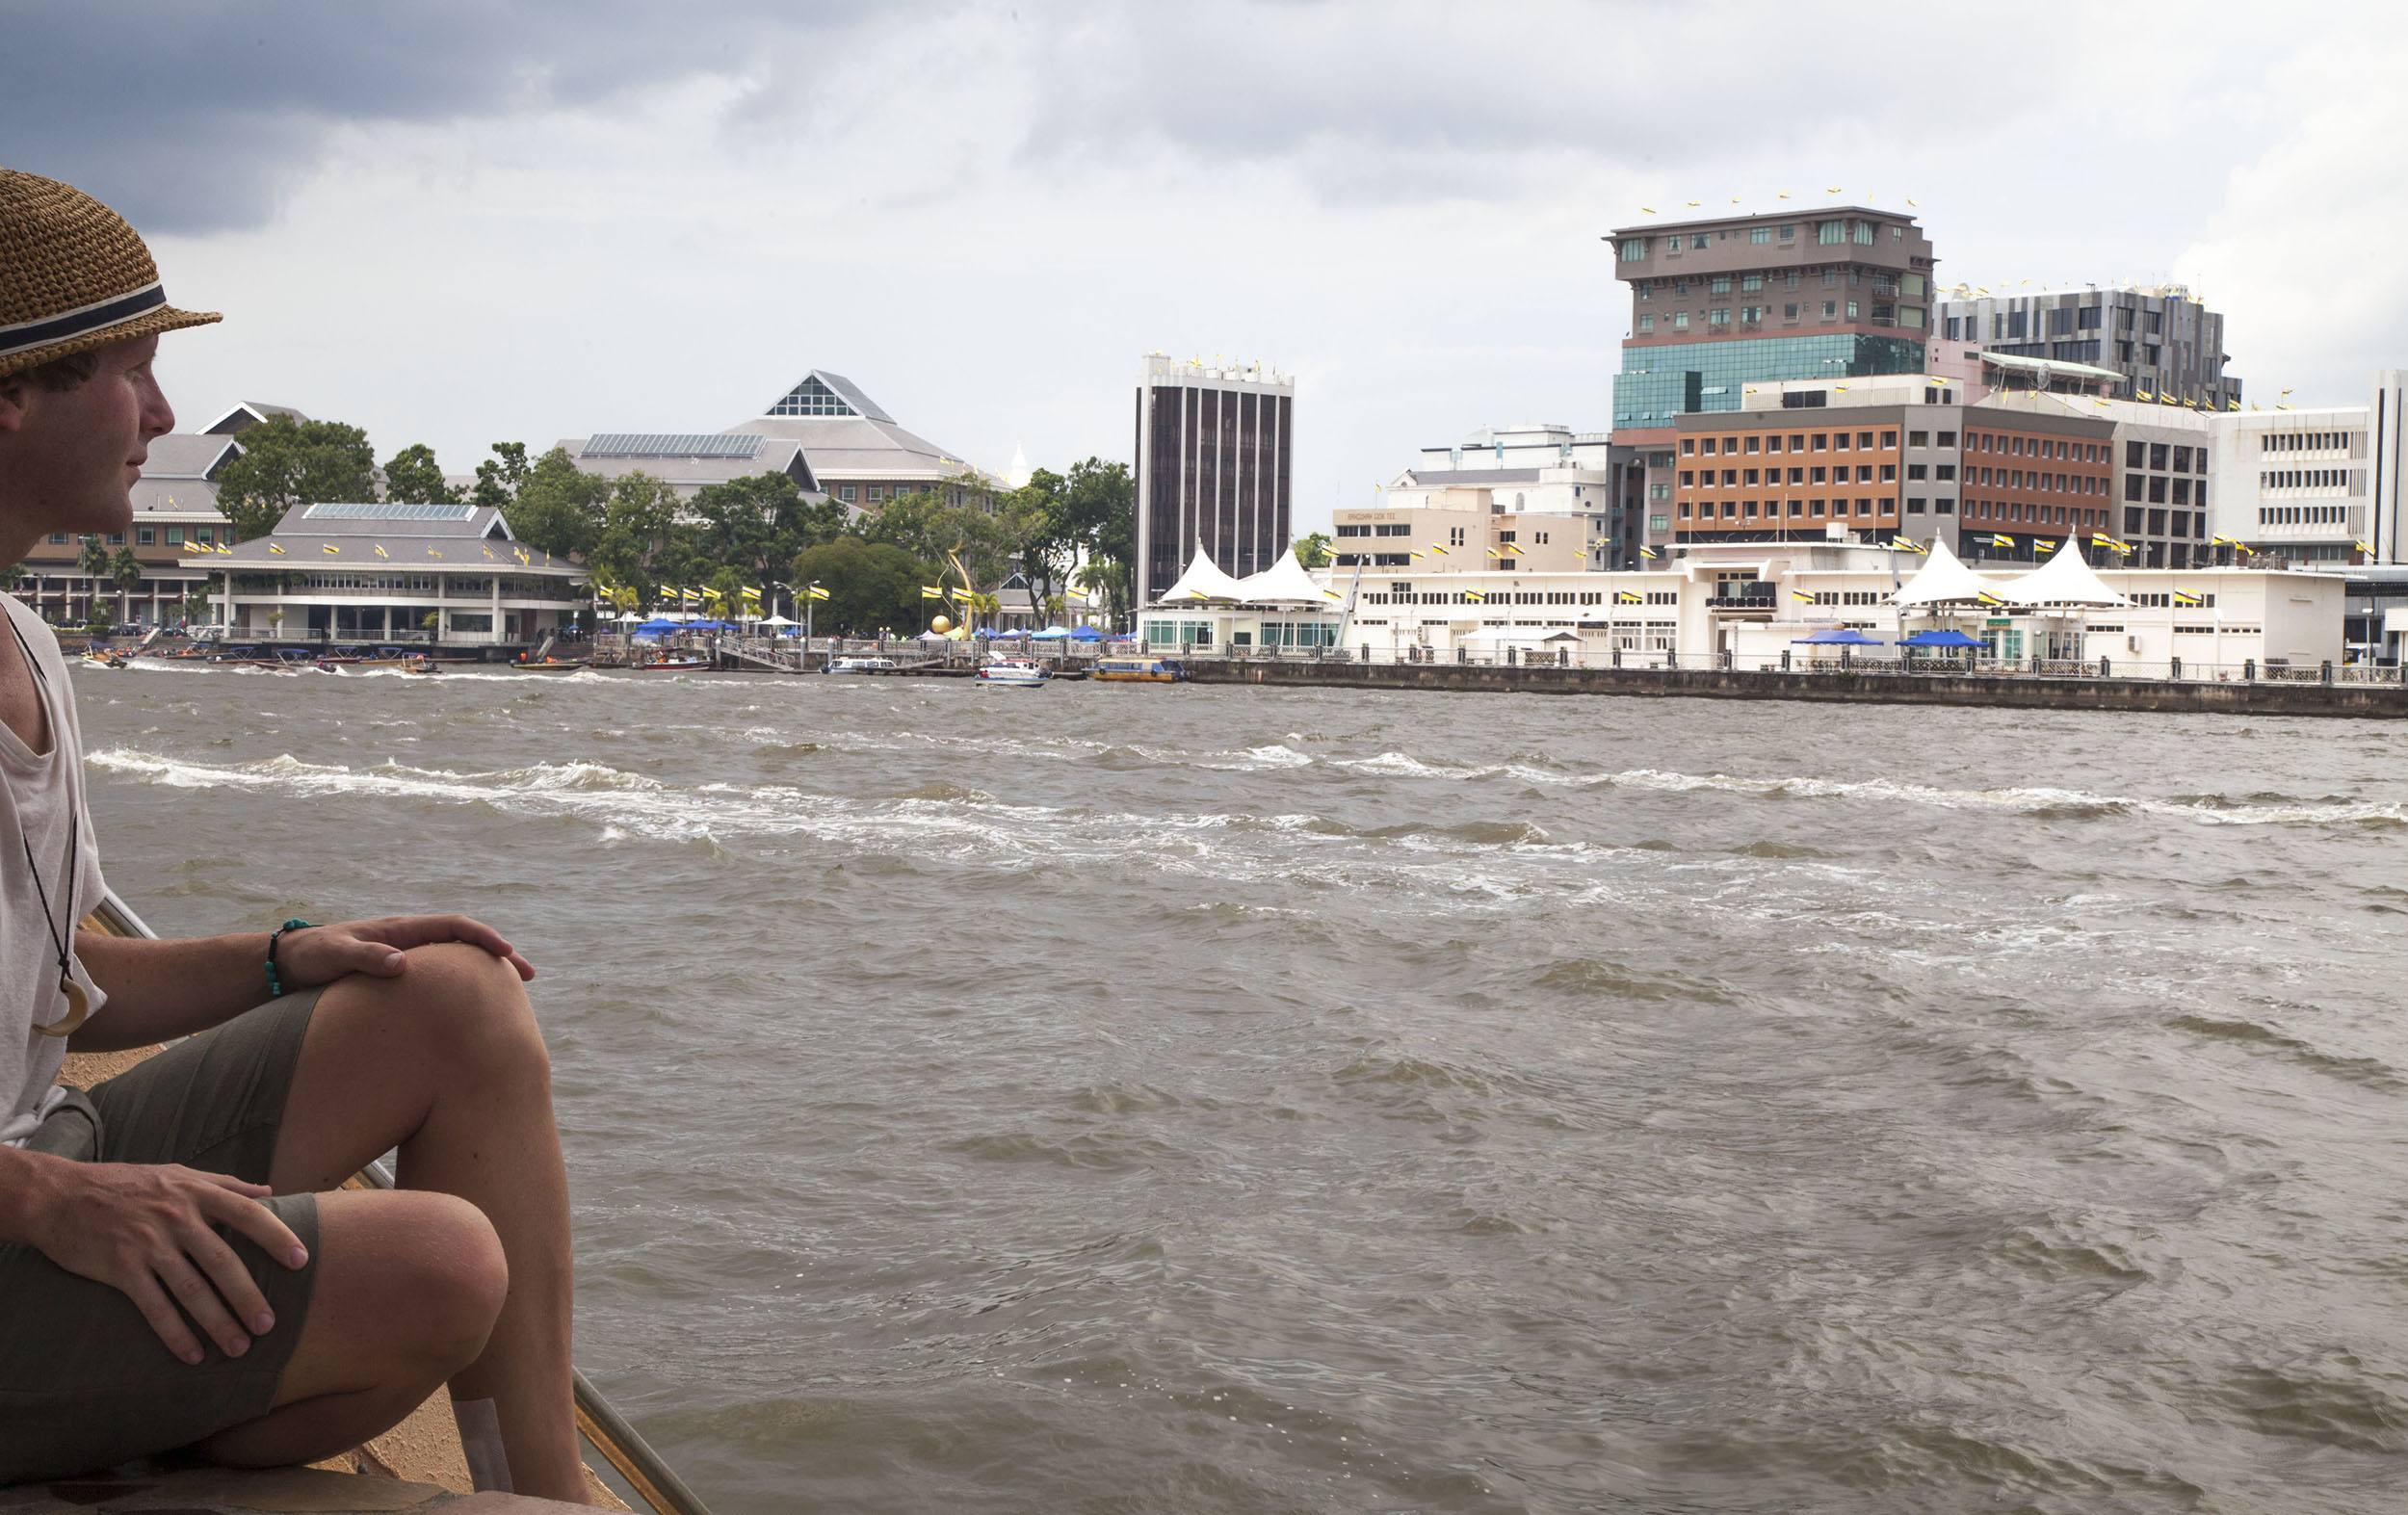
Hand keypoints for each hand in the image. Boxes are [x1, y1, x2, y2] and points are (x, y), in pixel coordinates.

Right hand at [24, 1157, 306, 1364]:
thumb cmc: (127, 1183)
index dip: (277, 1237)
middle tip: (269, 1326)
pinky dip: (175, 1333)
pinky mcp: (121, 1268)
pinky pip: (154, 1307)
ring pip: (191, 1290)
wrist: (62, 1195)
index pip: (247, 1214)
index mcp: (195, 1193)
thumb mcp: (178, 1173)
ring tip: (238, 1347)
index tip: (301, 1261)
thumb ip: (225, 1183)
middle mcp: (176, 1218)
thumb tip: (269, 1191)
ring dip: (217, 1322)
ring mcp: (148, 1244)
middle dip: (248, 1296)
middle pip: (223, 1261)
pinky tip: (192, 1354)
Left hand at [280, 914, 537, 987]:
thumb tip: (403, 965)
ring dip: (485, 973)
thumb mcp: (335, 955)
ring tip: (512, 996)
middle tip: (529, 976)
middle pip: (465, 942)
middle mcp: (410, 940)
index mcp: (402, 930)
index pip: (454, 926)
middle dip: (499, 956)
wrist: (287, 964)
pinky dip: (464, 985)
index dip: (483, 937)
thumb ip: (366, 958)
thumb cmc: (311, 957)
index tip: (507, 953)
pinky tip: (471, 1007)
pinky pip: (441, 977)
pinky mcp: (399, 974)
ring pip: (456, 960)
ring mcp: (407, 956)